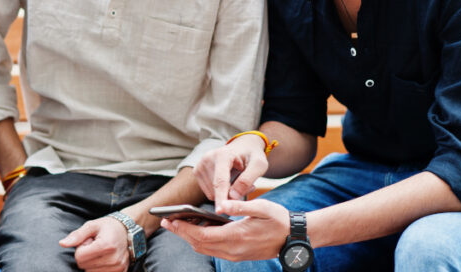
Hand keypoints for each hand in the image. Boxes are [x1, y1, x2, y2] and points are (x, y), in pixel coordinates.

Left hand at [58, 216, 131, 271]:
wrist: (128, 231)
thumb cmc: (108, 227)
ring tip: (100, 252)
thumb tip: (62, 244)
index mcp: (105, 245)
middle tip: (95, 246)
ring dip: (92, 263)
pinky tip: (104, 259)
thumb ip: (76, 235)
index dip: (81, 248)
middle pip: (84, 266)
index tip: (89, 242)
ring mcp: (118, 267)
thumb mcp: (91, 225)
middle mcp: (113, 259)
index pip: (79, 257)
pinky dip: (99, 268)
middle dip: (86, 256)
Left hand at [161, 198, 288, 261]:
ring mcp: (234, 255)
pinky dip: (201, 240)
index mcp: (236, 237)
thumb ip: (240, 205)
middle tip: (166, 221)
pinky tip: (198, 227)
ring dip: (189, 237)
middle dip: (180, 233)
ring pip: (204, 249)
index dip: (182, 229)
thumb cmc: (279, 220)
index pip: (201, 236)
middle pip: (198, 244)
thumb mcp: (262, 208)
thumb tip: (221, 205)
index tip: (168, 220)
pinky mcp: (237, 255)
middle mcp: (232, 250)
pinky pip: (213, 250)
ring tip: (178, 223)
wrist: (294, 239)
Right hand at [195, 135, 268, 210]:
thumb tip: (232, 197)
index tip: (220, 211)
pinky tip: (229, 183)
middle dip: (232, 195)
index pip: (220, 181)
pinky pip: (209, 192)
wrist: (243, 147)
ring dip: (226, 194)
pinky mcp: (198, 172)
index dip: (221, 197)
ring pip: (212, 193)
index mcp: (222, 155)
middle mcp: (207, 158)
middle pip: (216, 189)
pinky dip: (220, 193)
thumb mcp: (259, 165)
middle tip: (248, 186)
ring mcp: (200, 165)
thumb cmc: (252, 155)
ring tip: (238, 182)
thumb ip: (247, 180)